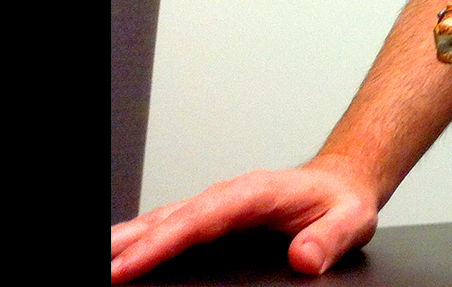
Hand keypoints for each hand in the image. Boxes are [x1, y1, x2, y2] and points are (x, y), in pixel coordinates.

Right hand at [110, 157, 379, 282]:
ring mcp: (219, 205)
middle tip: (101, 268)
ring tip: (101, 262)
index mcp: (257, 193)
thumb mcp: (351, 220)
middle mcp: (231, 195)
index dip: (163, 242)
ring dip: (129, 239)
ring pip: (165, 220)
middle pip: (171, 217)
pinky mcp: (215, 217)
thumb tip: (303, 258)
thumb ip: (329, 239)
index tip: (131, 263)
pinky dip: (144, 239)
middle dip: (130, 242)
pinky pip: (173, 226)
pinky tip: (124, 255)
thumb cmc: (342, 201)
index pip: (201, 219)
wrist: (343, 184)